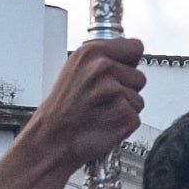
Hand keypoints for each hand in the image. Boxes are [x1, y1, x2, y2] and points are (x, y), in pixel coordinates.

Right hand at [12, 39, 146, 187]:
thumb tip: (127, 58)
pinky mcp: (124, 115)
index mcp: (91, 53)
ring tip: (100, 113)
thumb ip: (101, 60)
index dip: (128, 63)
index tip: (119, 72)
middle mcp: (103, 69)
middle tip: (101, 100)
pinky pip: (136, 118)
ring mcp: (115, 92)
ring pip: (138, 99)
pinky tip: (104, 125)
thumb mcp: (73, 71)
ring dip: (124, 109)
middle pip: (139, 76)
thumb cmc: (58, 112)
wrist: (49, 142)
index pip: (135, 46)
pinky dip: (124, 126)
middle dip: (125, 89)